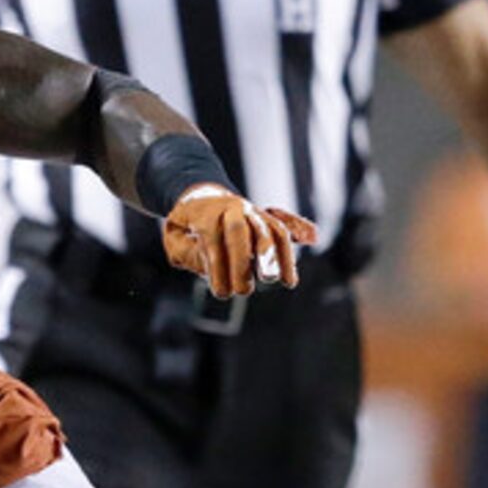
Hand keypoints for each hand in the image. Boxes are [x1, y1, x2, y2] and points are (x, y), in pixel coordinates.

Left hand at [161, 185, 315, 297]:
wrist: (200, 195)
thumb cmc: (185, 224)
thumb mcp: (174, 236)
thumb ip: (186, 251)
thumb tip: (207, 265)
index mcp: (205, 213)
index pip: (213, 238)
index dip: (218, 266)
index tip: (221, 292)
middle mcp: (232, 208)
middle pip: (245, 230)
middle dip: (253, 258)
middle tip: (260, 283)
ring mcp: (251, 211)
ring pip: (270, 228)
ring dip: (281, 254)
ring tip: (287, 281)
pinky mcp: (265, 217)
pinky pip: (283, 219)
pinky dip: (298, 226)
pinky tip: (313, 237)